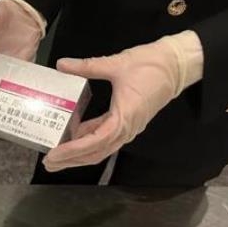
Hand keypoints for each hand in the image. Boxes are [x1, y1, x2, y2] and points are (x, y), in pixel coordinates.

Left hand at [43, 31, 203, 171]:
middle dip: (71, 160)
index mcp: (123, 118)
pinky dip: (88, 141)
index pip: (94, 142)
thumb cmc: (151, 64)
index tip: (53, 155)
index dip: (72, 151)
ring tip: (57, 157)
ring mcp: (128, 129)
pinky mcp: (127, 123)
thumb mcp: (116, 63)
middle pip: (95, 153)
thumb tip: (61, 64)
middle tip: (48, 163)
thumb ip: (87, 66)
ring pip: (100, 149)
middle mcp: (126, 130)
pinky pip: (105, 138)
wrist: (179, 64)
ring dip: (79, 155)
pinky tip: (72, 137)